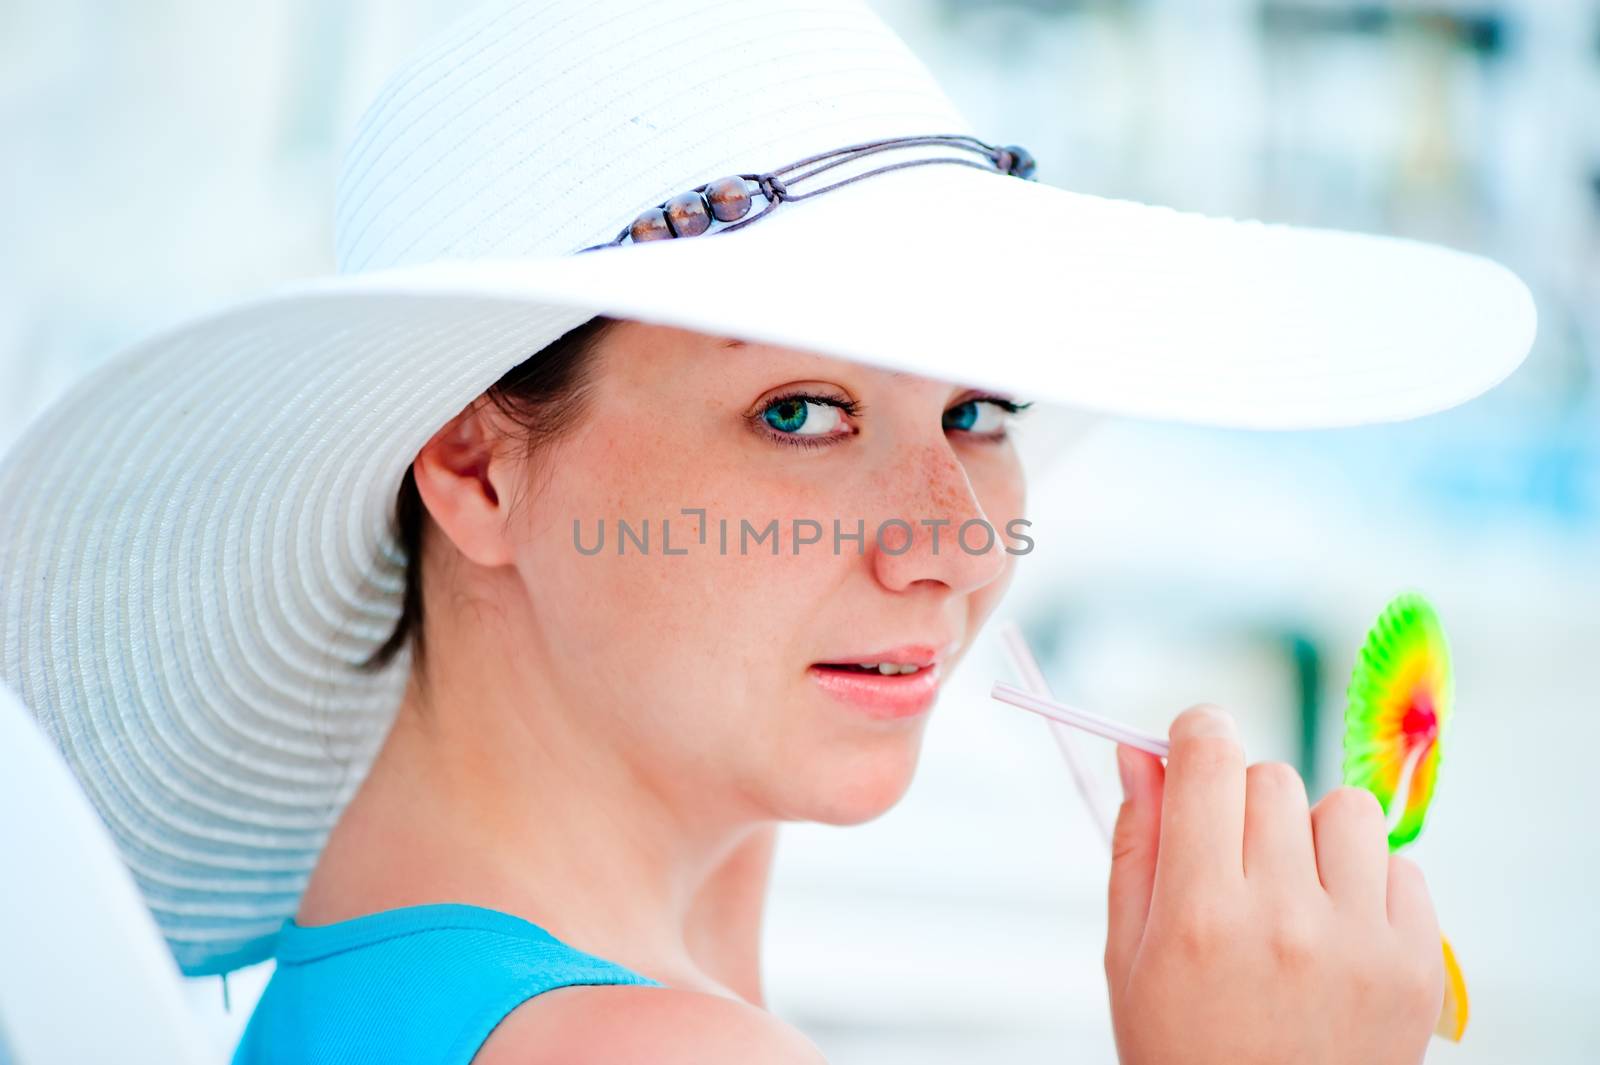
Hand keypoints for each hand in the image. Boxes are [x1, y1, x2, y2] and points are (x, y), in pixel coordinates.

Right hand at [1104, 705, 1444, 1064]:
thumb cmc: (1182, 1048)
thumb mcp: (1128, 956)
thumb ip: (1135, 844)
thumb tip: (1139, 750)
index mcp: (1199, 915)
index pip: (1212, 760)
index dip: (1200, 733)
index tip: (1198, 740)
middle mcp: (1285, 921)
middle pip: (1273, 777)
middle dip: (1245, 800)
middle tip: (1234, 858)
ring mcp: (1360, 945)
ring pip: (1346, 809)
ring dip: (1314, 834)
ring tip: (1294, 893)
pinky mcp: (1417, 967)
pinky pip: (1403, 865)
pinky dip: (1368, 884)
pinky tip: (1337, 933)